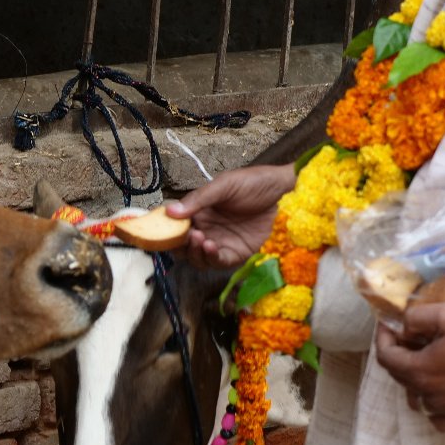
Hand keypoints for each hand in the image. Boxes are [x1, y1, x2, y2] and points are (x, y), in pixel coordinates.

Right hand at [165, 163, 295, 268]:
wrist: (286, 193)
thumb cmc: (255, 183)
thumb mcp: (225, 185)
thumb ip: (199, 199)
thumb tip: (171, 211)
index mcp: (200, 210)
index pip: (176, 224)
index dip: (165, 229)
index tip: (158, 230)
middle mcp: (208, 228)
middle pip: (182, 245)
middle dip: (178, 244)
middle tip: (183, 236)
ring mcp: (221, 242)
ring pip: (197, 257)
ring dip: (193, 252)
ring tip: (199, 239)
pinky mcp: (236, 254)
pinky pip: (217, 262)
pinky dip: (210, 257)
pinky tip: (210, 246)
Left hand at [375, 301, 444, 432]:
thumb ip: (416, 318)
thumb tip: (404, 328)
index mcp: (420, 370)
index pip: (386, 357)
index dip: (382, 338)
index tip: (388, 326)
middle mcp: (429, 395)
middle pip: (400, 375)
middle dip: (399, 354)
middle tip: (410, 337)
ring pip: (417, 396)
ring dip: (415, 378)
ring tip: (427, 361)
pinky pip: (437, 417)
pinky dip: (433, 405)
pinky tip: (440, 391)